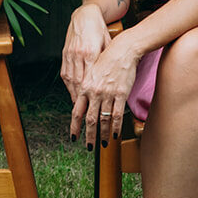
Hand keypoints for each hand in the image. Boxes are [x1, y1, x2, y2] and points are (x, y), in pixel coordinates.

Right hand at [60, 4, 110, 102]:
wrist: (85, 14)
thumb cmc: (99, 29)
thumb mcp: (108, 43)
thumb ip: (108, 59)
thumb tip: (113, 76)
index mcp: (91, 52)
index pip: (90, 78)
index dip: (91, 94)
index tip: (93, 106)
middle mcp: (78, 54)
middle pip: (79, 82)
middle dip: (81, 99)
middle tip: (85, 113)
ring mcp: (70, 54)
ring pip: (70, 79)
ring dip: (74, 94)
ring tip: (78, 106)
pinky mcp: (65, 53)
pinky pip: (65, 72)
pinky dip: (68, 84)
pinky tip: (72, 92)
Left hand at [69, 32, 142, 148]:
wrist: (123, 50)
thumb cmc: (107, 59)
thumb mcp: (91, 73)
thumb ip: (86, 88)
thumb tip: (82, 104)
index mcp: (85, 86)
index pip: (77, 111)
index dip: (75, 126)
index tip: (74, 136)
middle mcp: (94, 91)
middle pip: (90, 119)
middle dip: (89, 135)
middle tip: (89, 147)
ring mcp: (108, 94)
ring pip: (103, 120)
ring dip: (102, 134)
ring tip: (102, 144)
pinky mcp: (121, 94)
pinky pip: (117, 115)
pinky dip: (115, 127)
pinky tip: (114, 134)